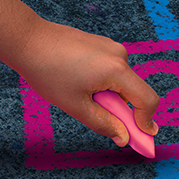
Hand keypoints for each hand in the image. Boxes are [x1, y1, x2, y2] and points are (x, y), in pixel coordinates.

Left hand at [18, 21, 159, 146]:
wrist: (30, 40)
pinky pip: (113, 70)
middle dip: (121, 108)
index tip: (142, 139)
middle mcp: (120, 55)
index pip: (147, 100)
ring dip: (110, 95)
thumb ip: (104, 123)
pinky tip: (79, 80)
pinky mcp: (104, 44)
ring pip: (122, 81)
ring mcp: (113, 47)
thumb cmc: (49, 72)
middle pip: (134, 91)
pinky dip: (104, 82)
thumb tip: (123, 138)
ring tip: (79, 92)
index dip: (147, 121)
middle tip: (97, 116)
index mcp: (117, 70)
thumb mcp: (75, 106)